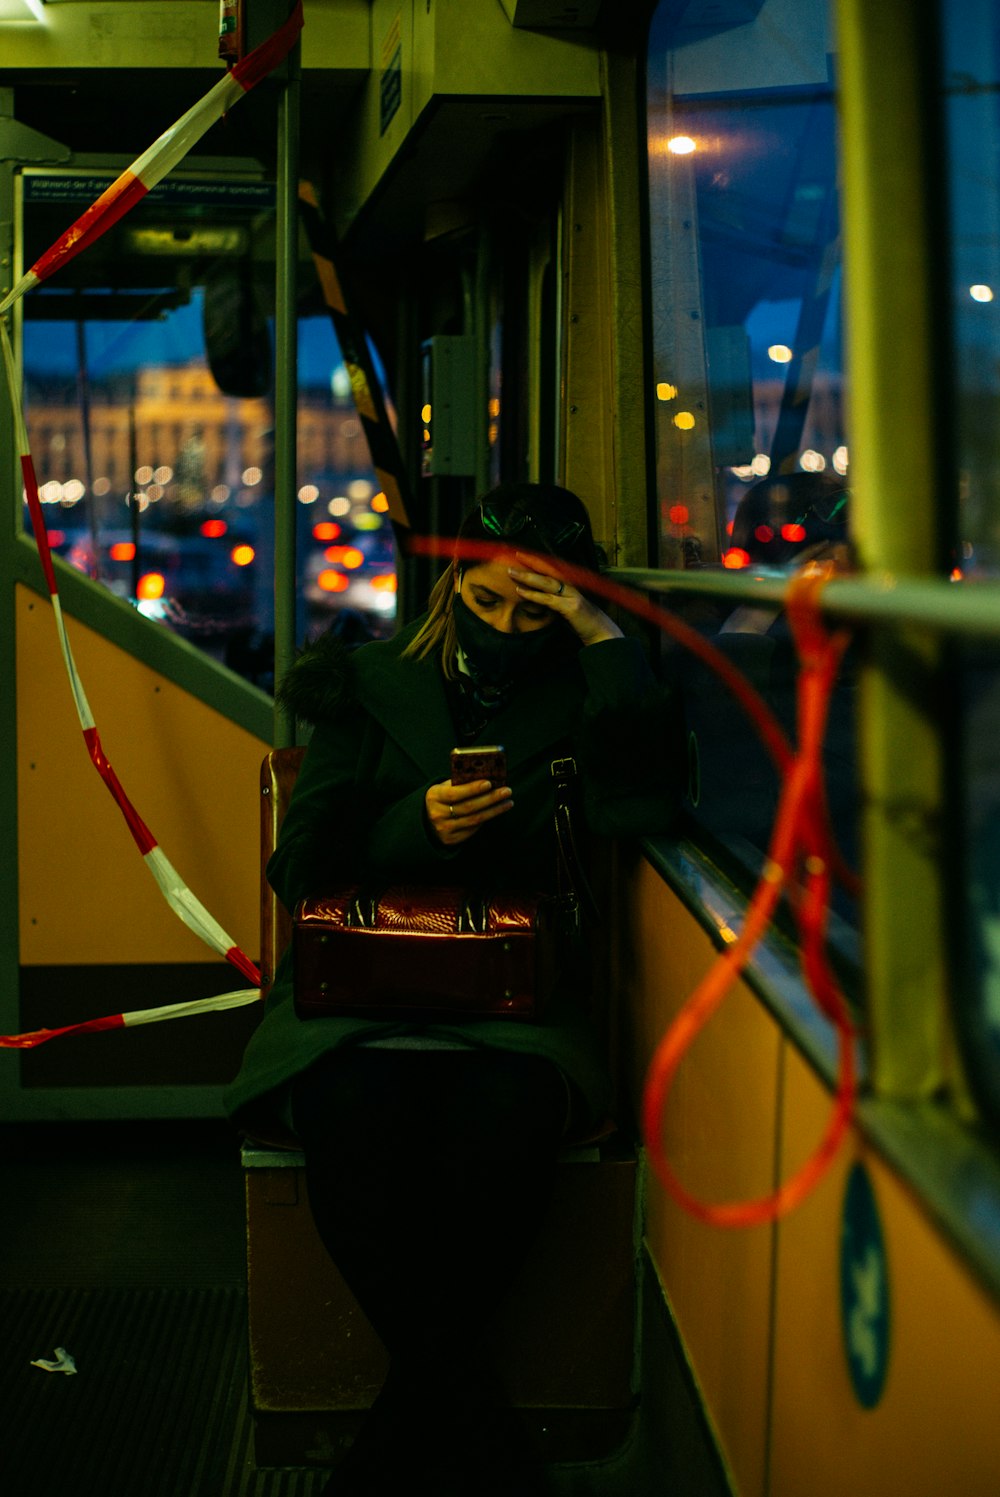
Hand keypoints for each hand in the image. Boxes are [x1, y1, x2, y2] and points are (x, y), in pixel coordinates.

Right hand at [425, 777, 513, 846]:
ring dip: (494, 810)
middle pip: (469, 807)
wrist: (427, 819)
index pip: (455, 793)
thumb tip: (487, 776)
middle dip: (490, 798)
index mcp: (434, 796)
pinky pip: (473, 829)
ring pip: (475, 819)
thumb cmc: (442, 797)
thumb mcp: (445, 787)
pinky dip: (486, 819)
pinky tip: (496, 811)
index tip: (489, 783)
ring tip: (508, 802)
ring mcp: (444, 829)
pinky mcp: (451, 839)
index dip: (472, 789)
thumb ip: (460, 783)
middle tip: (506, 791)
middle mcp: (437, 814)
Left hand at [507, 554, 622, 645]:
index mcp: (569, 587)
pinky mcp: (571, 607)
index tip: (522, 556)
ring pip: (546, 583)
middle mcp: (571, 588)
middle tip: (515, 557)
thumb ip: (554, 603)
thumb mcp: (566, 610)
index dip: (537, 562)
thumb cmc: (583, 624)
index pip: (550, 571)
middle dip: (530, 564)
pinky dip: (534, 595)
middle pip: (547, 573)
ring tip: (512, 573)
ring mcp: (572, 596)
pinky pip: (548, 599)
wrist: (601, 634)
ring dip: (528, 578)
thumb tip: (538, 600)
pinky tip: (521, 592)